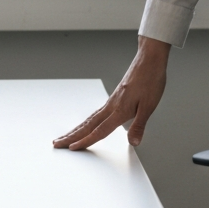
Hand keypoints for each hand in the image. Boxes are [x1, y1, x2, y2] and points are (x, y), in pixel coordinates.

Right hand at [53, 35, 170, 149]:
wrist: (149, 59)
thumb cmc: (151, 79)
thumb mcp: (149, 105)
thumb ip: (139, 125)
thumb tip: (134, 142)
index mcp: (119, 109)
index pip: (99, 130)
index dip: (86, 141)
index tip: (72, 148)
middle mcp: (112, 105)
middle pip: (88, 124)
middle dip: (72, 135)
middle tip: (57, 143)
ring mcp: (112, 100)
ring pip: (90, 118)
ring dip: (77, 128)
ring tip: (66, 136)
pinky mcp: (116, 96)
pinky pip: (97, 112)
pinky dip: (88, 121)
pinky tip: (88, 123)